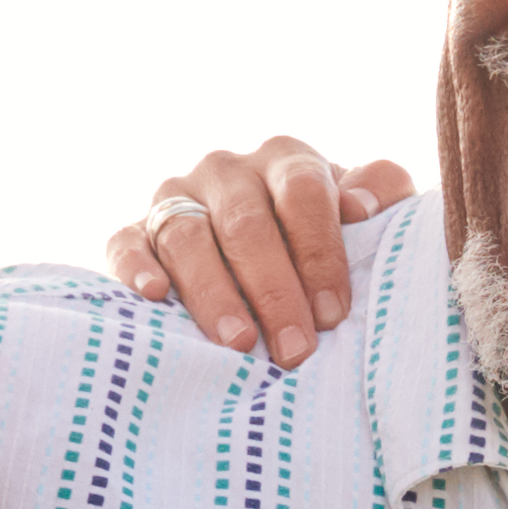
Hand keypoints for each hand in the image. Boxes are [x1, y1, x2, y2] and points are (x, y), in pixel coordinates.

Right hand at [99, 137, 417, 366]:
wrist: (260, 251)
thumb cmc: (321, 240)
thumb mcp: (363, 213)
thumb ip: (380, 192)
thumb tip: (364, 206)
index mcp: (285, 159)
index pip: (302, 194)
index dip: (318, 254)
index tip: (332, 314)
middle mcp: (227, 170)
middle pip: (246, 223)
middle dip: (273, 290)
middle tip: (294, 349)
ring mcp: (177, 198)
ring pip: (187, 237)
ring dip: (213, 293)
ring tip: (239, 343)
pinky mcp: (135, 230)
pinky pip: (127, 242)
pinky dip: (136, 267)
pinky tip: (154, 296)